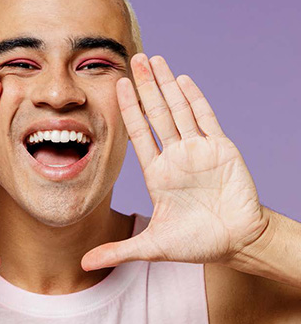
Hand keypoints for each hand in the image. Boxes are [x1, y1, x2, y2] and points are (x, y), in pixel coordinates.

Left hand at [81, 54, 269, 270]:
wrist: (238, 242)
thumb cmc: (197, 243)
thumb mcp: (153, 246)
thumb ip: (119, 250)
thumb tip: (84, 265)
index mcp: (157, 173)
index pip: (138, 134)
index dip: (128, 109)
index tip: (117, 86)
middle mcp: (175, 156)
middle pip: (156, 114)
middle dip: (145, 86)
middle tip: (132, 59)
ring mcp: (198, 150)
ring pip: (179, 109)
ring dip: (166, 85)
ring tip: (153, 60)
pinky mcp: (222, 149)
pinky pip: (206, 119)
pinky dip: (194, 99)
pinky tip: (181, 80)